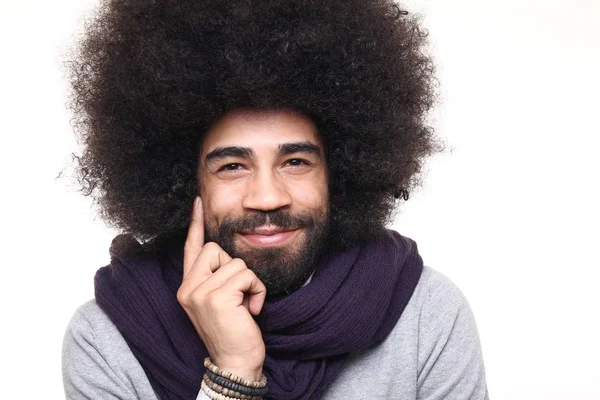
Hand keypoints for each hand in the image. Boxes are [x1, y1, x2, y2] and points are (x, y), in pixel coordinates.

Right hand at [177, 197, 266, 380]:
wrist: (235, 362)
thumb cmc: (234, 331)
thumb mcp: (220, 301)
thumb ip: (217, 278)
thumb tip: (229, 255)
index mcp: (188, 286)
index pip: (191, 248)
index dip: (196, 224)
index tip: (198, 202)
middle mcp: (188, 287)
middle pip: (216, 248)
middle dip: (235, 268)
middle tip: (239, 295)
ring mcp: (199, 292)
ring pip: (236, 262)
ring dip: (250, 283)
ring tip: (245, 306)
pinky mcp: (216, 297)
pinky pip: (246, 275)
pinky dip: (256, 291)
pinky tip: (251, 310)